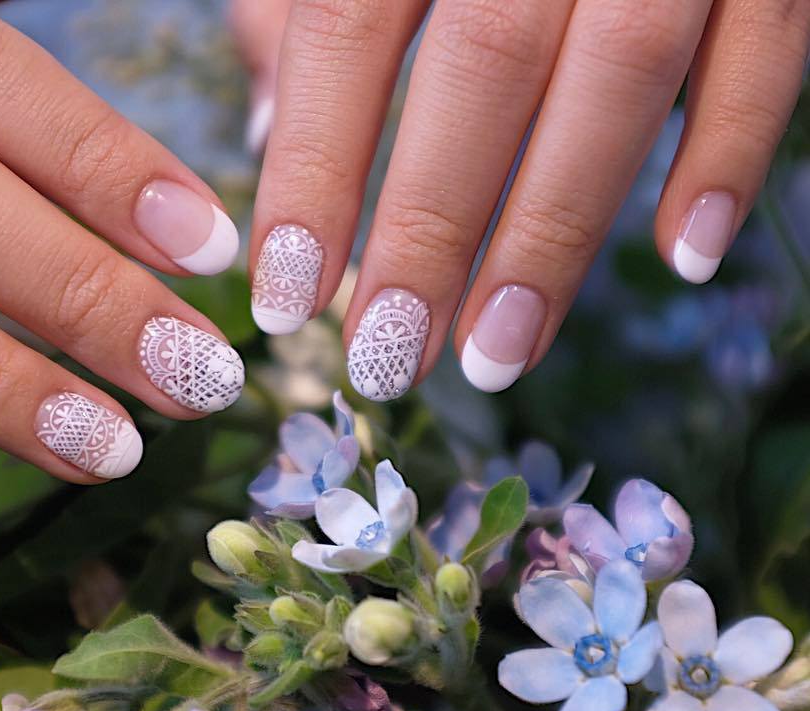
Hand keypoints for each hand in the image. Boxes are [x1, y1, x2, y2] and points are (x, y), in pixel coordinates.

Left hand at [235, 0, 808, 396]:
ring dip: (557, 238)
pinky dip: (728, 151)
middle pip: (485, 69)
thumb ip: (297, 9)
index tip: (287, 298)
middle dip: (431, 232)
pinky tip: (682, 255)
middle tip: (386, 359)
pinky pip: (768, 45)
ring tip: (495, 355)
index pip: (348, 33)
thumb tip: (268, 138)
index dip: (314, 172)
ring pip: (623, 77)